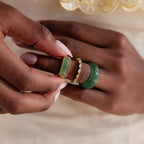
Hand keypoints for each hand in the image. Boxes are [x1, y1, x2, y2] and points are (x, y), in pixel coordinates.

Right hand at [0, 3, 73, 113]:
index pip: (26, 80)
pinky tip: (25, 90)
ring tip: (45, 91)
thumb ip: (39, 35)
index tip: (62, 79)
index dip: (49, 83)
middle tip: (57, 92)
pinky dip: (16, 101)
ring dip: (30, 103)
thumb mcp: (8, 17)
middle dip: (43, 101)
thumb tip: (63, 52)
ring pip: (7, 107)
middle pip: (16, 103)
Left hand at [20, 20, 143, 114]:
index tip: (35, 29)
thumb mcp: (115, 48)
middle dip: (44, 47)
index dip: (52, 28)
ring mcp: (113, 82)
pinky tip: (51, 85)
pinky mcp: (110, 102)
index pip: (76, 29)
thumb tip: (60, 42)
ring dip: (49, 67)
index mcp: (115, 41)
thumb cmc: (129, 66)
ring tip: (31, 62)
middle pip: (72, 49)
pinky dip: (63, 88)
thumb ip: (91, 43)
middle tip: (24, 45)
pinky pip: (80, 94)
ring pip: (74, 72)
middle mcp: (115, 59)